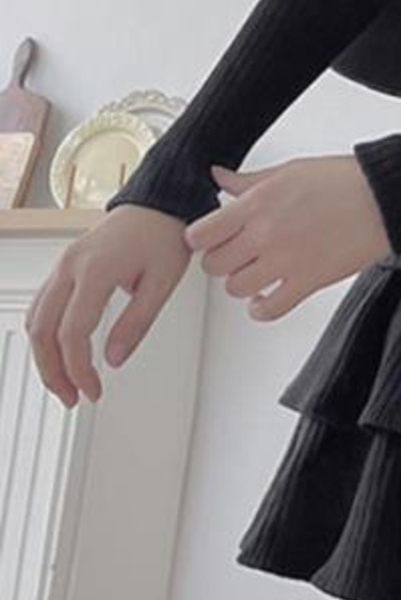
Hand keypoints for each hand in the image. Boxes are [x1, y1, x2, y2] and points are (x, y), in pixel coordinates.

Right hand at [25, 205, 191, 406]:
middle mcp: (70, 266)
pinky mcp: (64, 265)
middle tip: (73, 397)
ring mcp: (63, 264)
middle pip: (42, 329)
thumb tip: (113, 360)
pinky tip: (60, 352)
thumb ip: (137, 323)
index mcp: (95, 270)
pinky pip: (42, 304)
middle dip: (52, 371)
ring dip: (44, 355)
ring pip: (36, 318)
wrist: (159, 202)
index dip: (78, 369)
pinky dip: (45, 333)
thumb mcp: (162, 283)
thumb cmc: (165, 235)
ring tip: (66, 383)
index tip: (93, 391)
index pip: (73, 332)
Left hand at [185, 155, 391, 319]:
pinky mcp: (309, 282)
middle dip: (220, 260)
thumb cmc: (345, 181)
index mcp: (258, 204)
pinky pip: (270, 310)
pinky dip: (262, 309)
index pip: (201, 233)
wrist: (385, 199)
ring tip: (253, 272)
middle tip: (233, 253)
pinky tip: (266, 298)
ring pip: (236, 289)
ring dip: (241, 283)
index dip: (200, 238)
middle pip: (214, 265)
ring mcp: (286, 261)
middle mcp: (266, 234)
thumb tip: (218, 177)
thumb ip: (248, 180)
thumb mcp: (289, 171)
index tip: (208, 237)